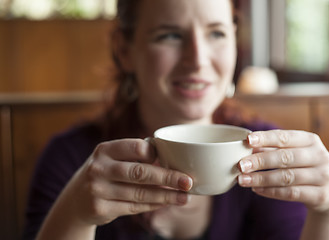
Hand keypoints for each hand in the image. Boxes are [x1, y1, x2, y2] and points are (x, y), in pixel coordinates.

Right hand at [55, 139, 192, 225]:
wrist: (75, 200)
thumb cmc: (104, 172)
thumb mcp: (111, 158)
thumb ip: (134, 154)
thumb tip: (168, 153)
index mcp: (105, 149)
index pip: (136, 147)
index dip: (156, 154)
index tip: (176, 159)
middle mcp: (99, 168)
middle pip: (140, 172)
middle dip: (168, 178)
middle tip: (188, 182)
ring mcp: (97, 189)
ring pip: (139, 193)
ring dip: (166, 196)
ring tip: (184, 197)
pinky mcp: (100, 209)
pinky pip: (133, 207)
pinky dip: (153, 205)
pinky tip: (167, 203)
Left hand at [237, 130, 328, 212]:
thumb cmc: (303, 164)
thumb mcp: (292, 151)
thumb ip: (271, 147)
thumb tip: (245, 146)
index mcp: (310, 140)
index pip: (284, 137)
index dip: (265, 138)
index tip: (247, 140)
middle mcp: (319, 156)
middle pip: (285, 158)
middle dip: (260, 161)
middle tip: (240, 165)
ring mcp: (322, 176)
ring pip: (286, 177)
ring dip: (261, 179)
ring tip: (242, 180)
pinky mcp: (321, 195)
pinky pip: (291, 193)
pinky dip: (271, 192)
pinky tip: (256, 190)